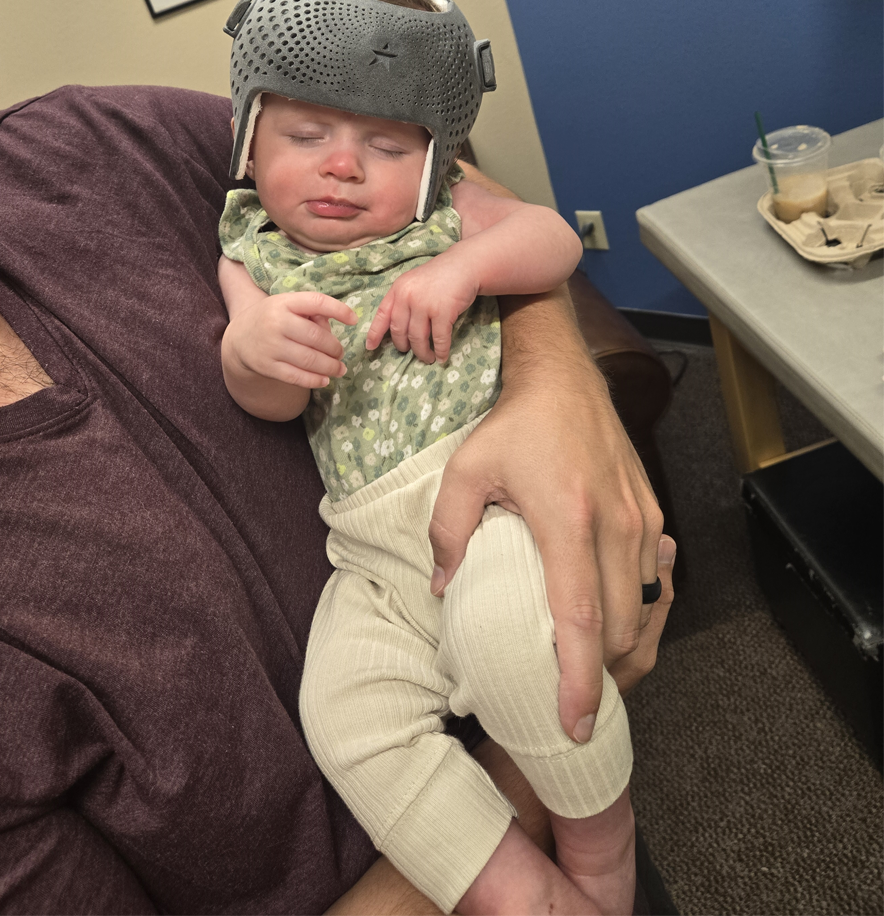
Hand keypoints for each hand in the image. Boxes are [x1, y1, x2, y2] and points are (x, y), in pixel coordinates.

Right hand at [224, 290, 355, 387]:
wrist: (240, 337)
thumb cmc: (274, 318)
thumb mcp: (288, 306)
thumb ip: (312, 314)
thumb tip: (332, 332)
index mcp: (285, 302)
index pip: (317, 302)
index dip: (339, 310)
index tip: (354, 320)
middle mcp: (276, 322)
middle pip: (316, 337)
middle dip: (335, 348)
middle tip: (341, 353)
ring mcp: (271, 346)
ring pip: (309, 359)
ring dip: (330, 366)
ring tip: (339, 369)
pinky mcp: (267, 366)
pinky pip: (296, 377)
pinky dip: (314, 380)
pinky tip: (325, 380)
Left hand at [365, 256, 477, 363]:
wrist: (465, 265)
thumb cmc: (439, 276)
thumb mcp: (414, 283)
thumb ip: (403, 300)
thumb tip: (395, 329)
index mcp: (398, 289)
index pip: (382, 314)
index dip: (374, 333)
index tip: (370, 347)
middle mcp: (408, 296)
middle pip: (399, 331)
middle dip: (403, 346)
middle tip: (408, 352)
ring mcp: (425, 304)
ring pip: (417, 338)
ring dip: (422, 352)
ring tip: (427, 358)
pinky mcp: (443, 311)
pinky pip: (439, 338)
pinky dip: (440, 351)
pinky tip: (441, 357)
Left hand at [427, 288, 665, 742]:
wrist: (565, 378)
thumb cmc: (514, 425)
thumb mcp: (466, 469)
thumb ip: (447, 530)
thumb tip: (442, 589)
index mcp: (567, 520)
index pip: (581, 617)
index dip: (579, 678)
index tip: (576, 724)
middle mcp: (616, 526)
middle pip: (623, 627)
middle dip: (605, 679)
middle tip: (575, 709)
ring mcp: (641, 520)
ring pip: (649, 610)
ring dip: (627, 652)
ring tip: (598, 681)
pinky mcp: (652, 513)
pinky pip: (659, 581)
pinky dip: (644, 615)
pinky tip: (621, 629)